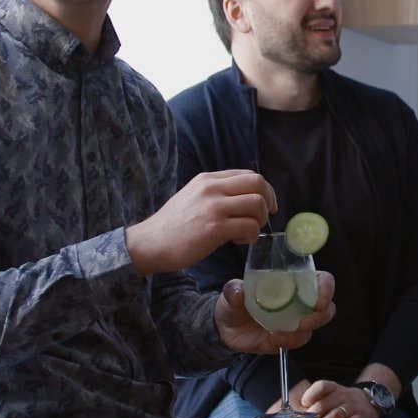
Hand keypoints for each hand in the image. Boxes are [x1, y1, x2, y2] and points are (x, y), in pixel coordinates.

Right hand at [126, 171, 276, 273]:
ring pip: (257, 204)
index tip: (265, 204)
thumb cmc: (172, 226)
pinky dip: (251, 236)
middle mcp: (211, 188)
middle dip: (268, 201)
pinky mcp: (215, 228)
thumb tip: (245, 198)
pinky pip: (250, 227)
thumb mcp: (193, 197)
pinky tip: (237, 241)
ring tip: (245, 232)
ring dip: (259, 221)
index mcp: (207, 179)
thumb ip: (216, 193)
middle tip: (263, 218)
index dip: (264, 190)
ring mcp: (213, 207)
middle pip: (258, 183)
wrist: (149, 243)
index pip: (248, 174)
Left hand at [216, 271, 335, 353]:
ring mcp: (295, 322)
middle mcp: (299, 302)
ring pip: (313, 328)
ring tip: (278, 334)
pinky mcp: (287, 339)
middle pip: (326, 308)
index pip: (321, 281)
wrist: (226, 327)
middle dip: (319, 317)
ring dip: (300, 333)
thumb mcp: (231, 292)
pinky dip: (286, 342)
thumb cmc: (235, 301)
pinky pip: (295, 342)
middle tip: (302, 322)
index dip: (326, 289)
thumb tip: (238, 291)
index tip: (319, 300)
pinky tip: (271, 339)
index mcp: (294, 282)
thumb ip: (234, 290)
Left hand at [292, 379, 380, 417]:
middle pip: (325, 405)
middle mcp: (344, 395)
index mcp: (334, 388)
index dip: (311, 395)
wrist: (369, 404)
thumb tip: (292, 417)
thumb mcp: (331, 398)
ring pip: (335, 415)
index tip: (303, 405)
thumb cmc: (342, 403)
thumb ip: (315, 405)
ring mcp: (354, 406)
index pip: (322, 386)